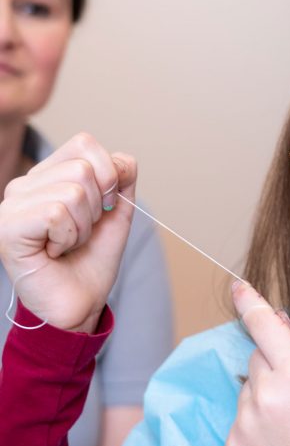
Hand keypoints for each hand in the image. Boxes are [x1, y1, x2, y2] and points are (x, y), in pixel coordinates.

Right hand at [0, 133, 136, 331]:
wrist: (80, 301)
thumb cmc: (92, 257)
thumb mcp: (117, 211)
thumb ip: (123, 178)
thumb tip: (122, 160)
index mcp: (49, 174)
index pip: (85, 144)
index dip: (109, 175)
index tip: (104, 207)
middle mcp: (26, 184)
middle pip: (83, 167)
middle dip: (98, 206)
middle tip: (82, 231)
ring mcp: (12, 204)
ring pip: (73, 191)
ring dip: (84, 226)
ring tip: (68, 242)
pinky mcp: (8, 227)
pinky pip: (57, 213)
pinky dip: (69, 236)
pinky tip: (55, 251)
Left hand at [225, 282, 289, 445]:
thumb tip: (278, 321)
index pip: (265, 326)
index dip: (250, 303)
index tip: (239, 287)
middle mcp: (266, 392)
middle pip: (257, 357)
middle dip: (272, 363)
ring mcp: (246, 419)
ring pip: (248, 386)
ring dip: (263, 392)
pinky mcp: (233, 442)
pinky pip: (241, 414)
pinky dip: (255, 419)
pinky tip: (277, 439)